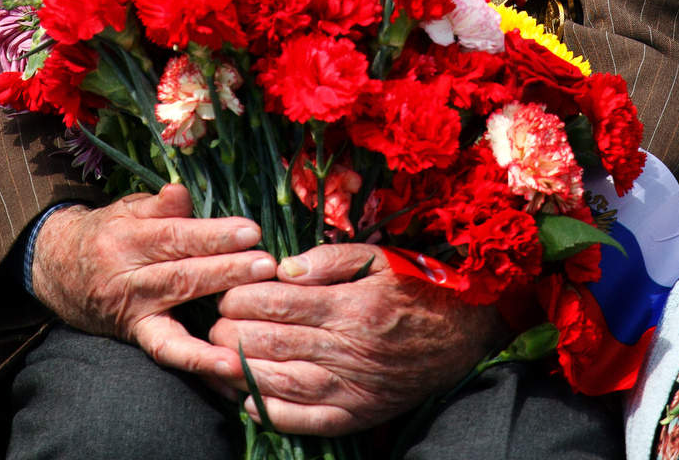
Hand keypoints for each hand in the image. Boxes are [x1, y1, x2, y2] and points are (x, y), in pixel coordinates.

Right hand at [31, 183, 276, 377]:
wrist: (61, 269)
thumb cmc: (108, 232)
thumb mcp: (127, 210)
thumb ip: (159, 205)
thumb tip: (181, 191)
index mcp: (126, 238)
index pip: (174, 236)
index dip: (212, 235)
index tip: (251, 231)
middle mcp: (127, 278)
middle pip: (180, 276)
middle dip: (225, 272)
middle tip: (266, 266)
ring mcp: (132, 312)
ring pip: (175, 319)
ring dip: (215, 326)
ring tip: (251, 329)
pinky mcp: (137, 336)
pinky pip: (167, 353)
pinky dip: (199, 363)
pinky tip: (231, 371)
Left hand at [209, 242, 509, 436]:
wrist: (465, 331)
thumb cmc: (415, 286)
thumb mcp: (376, 256)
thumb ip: (329, 257)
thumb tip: (285, 267)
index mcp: (352, 306)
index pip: (281, 302)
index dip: (244, 298)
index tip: (225, 292)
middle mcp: (351, 349)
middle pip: (275, 344)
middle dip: (235, 335)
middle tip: (214, 326)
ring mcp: (355, 386)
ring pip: (285, 384)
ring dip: (245, 373)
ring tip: (220, 359)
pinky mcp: (361, 413)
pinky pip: (311, 421)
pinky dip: (277, 415)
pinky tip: (250, 401)